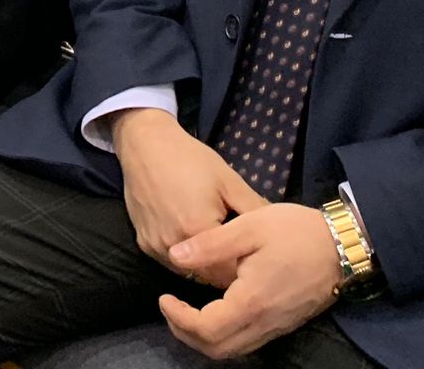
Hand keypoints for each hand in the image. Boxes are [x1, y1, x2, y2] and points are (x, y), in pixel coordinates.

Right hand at [113, 108, 265, 278]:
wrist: (145, 144)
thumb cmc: (190, 159)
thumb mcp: (229, 181)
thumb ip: (255, 210)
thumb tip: (280, 233)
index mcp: (198, 232)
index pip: (230, 274)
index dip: (246, 271)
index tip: (257, 261)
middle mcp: (174, 248)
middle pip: (209, 278)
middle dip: (226, 273)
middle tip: (240, 256)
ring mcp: (156, 248)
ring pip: (189, 274)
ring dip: (205, 268)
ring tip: (219, 249)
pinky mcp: (144, 245)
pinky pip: (171, 263)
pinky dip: (186, 260)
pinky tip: (195, 241)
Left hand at [158, 204, 344, 358]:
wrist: (344, 245)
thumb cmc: (296, 232)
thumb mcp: (249, 226)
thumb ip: (210, 244)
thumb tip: (175, 257)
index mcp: (251, 301)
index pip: (205, 329)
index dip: (178, 317)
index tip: (164, 296)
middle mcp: (264, 323)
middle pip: (217, 350)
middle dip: (186, 333)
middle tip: (171, 307)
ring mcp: (276, 328)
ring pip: (233, 350)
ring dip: (205, 338)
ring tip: (187, 311)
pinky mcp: (285, 324)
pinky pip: (248, 343)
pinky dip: (224, 336)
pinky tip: (216, 312)